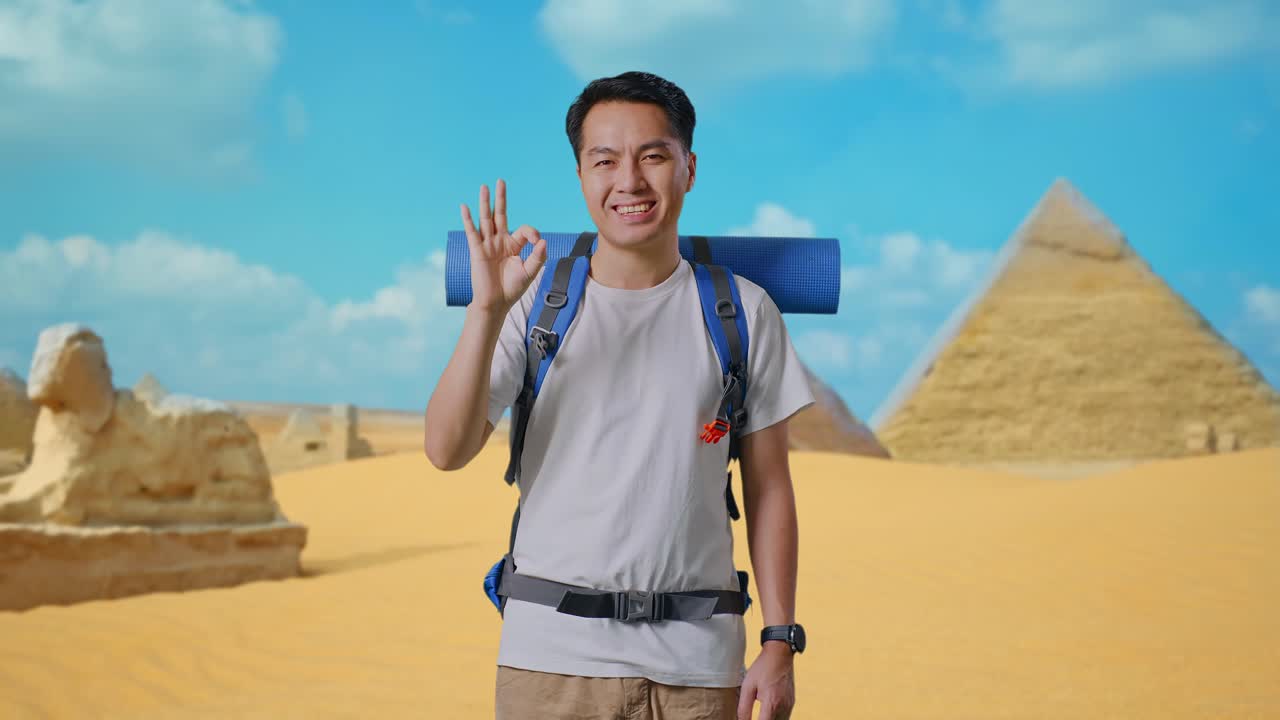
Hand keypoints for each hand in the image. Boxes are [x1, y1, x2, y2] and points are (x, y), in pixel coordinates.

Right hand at [461, 179, 546, 312]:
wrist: (496, 303)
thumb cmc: (512, 289)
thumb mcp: (530, 272)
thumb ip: (538, 257)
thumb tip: (543, 240)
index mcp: (514, 245)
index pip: (524, 229)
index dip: (532, 232)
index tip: (538, 242)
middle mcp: (500, 241)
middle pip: (500, 215)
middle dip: (501, 198)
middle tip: (501, 181)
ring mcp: (488, 245)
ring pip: (486, 220)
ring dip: (485, 203)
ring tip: (484, 187)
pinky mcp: (477, 251)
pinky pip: (472, 232)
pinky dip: (468, 220)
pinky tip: (465, 207)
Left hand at [737, 643, 795, 719]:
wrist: (780, 654)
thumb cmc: (763, 668)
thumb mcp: (747, 686)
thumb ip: (744, 707)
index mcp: (771, 703)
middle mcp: (783, 706)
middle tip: (755, 715)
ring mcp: (789, 704)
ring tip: (760, 714)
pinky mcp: (792, 702)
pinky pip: (785, 716)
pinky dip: (776, 717)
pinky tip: (768, 712)